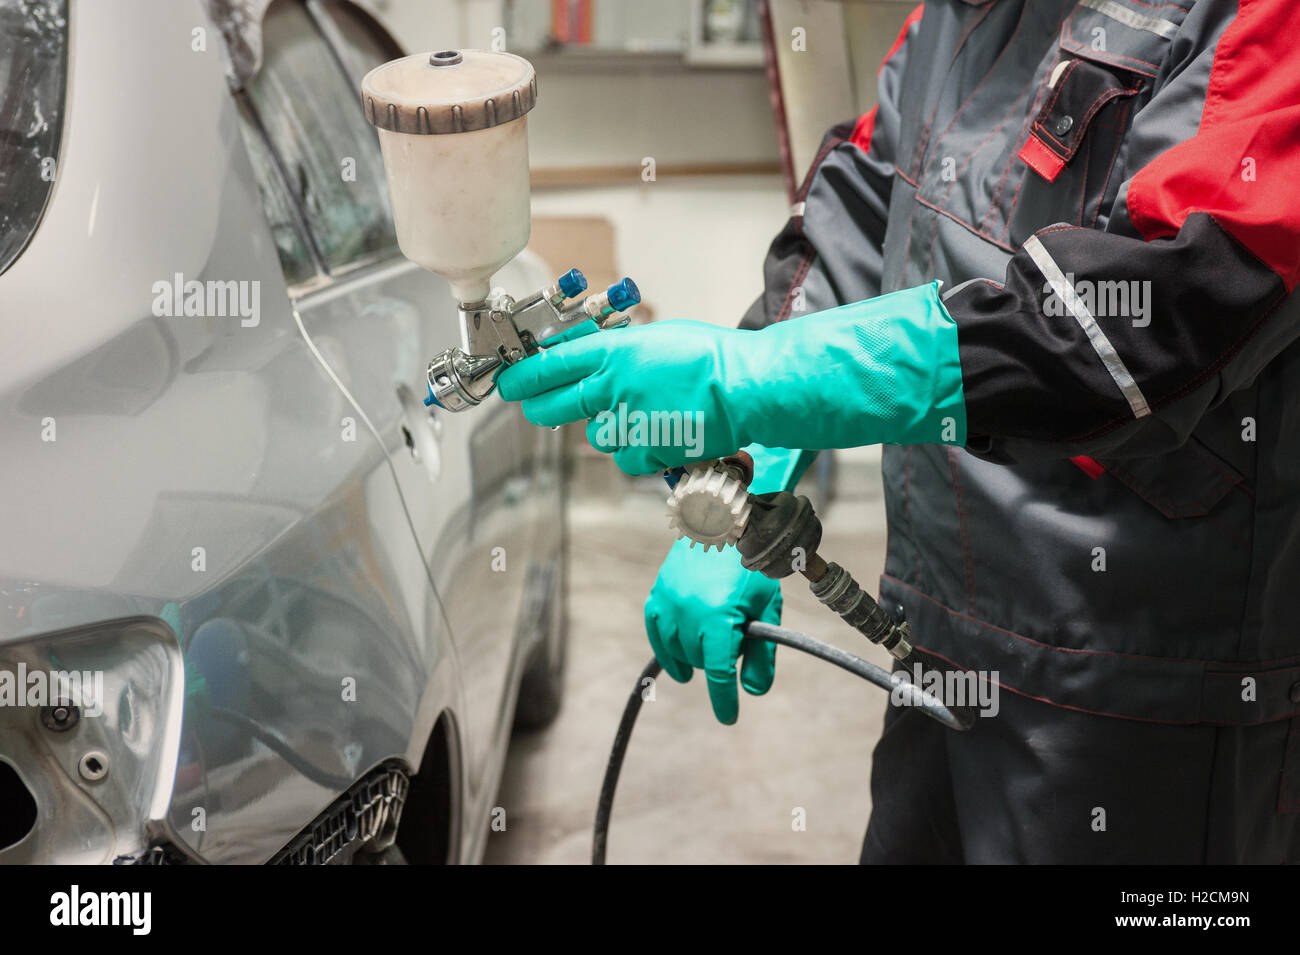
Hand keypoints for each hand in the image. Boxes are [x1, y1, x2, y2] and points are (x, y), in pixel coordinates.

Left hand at [495, 282, 966, 473]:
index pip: (550, 364)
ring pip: (598, 436)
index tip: (508, 382)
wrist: (746, 387)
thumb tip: (593, 355)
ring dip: (613, 430)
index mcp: (613, 351)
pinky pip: (627, 459)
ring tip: (646, 416)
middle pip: (555, 405)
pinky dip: (641, 452)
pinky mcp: (645, 450)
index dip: (523, 376)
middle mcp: (612, 385)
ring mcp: (627, 421)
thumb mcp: (659, 338)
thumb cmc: (711, 357)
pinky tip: (663, 435)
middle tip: (538, 407)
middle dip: (542, 408)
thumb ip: (622, 350)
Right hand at [644, 537, 780, 724]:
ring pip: (678, 652)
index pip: (719, 672)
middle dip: (718, 663)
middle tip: (736, 646)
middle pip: (701, 662)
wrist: (723, 523)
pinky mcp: (657, 594)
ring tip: (710, 651)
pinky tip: (680, 665)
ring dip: (695, 658)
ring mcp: (668, 602)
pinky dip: (667, 652)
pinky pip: (657, 634)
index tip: (728, 718)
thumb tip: (753, 692)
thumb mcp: (766, 608)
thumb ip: (762, 652)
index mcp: (719, 616)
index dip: (724, 700)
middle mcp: (688, 612)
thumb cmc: (751, 567)